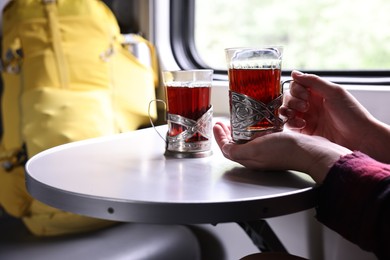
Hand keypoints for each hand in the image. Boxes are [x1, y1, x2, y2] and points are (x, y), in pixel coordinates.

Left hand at [213, 122, 350, 182]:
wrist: (313, 151)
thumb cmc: (286, 151)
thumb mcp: (256, 150)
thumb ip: (237, 151)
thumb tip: (224, 149)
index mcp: (250, 158)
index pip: (228, 149)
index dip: (219, 137)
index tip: (216, 124)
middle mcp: (258, 156)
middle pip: (237, 144)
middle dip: (228, 133)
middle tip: (224, 122)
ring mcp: (268, 150)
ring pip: (249, 140)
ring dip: (241, 129)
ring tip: (239, 119)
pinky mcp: (279, 144)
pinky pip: (262, 135)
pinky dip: (256, 127)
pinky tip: (259, 120)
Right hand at [280, 71, 389, 162]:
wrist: (358, 138)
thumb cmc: (351, 114)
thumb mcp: (334, 92)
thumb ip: (313, 81)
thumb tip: (294, 73)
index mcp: (317, 93)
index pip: (296, 85)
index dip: (297, 89)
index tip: (305, 95)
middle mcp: (310, 104)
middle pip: (289, 97)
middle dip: (293, 100)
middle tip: (306, 106)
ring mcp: (306, 118)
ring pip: (286, 110)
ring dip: (288, 111)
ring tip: (299, 115)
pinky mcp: (304, 132)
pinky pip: (289, 125)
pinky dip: (291, 123)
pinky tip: (302, 125)